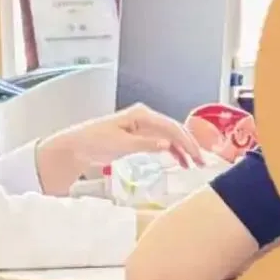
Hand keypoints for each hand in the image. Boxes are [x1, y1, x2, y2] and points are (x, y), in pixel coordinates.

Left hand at [63, 102, 205, 168]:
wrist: (77, 146)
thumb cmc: (94, 141)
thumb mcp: (121, 144)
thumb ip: (145, 144)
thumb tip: (167, 145)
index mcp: (142, 115)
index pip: (171, 127)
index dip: (187, 142)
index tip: (197, 156)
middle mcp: (144, 117)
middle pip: (174, 130)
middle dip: (189, 145)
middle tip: (201, 162)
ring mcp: (142, 126)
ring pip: (169, 136)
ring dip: (182, 149)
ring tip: (193, 164)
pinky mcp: (138, 135)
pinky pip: (161, 141)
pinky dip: (172, 150)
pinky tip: (179, 161)